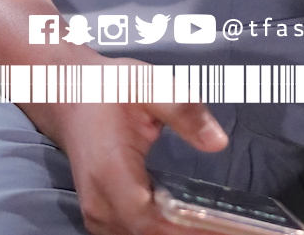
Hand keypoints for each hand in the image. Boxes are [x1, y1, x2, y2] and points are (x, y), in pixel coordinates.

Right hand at [25, 52, 227, 234]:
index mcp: (110, 171)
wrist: (67, 94)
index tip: (227, 228)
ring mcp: (97, 216)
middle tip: (236, 229)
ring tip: (222, 228)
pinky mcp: (101, 219)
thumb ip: (184, 110)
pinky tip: (194, 226)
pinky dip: (164, 233)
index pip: (150, 220)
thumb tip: (219, 142)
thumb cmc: (108, 87)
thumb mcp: (147, 84)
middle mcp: (100, 203)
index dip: (188, 230)